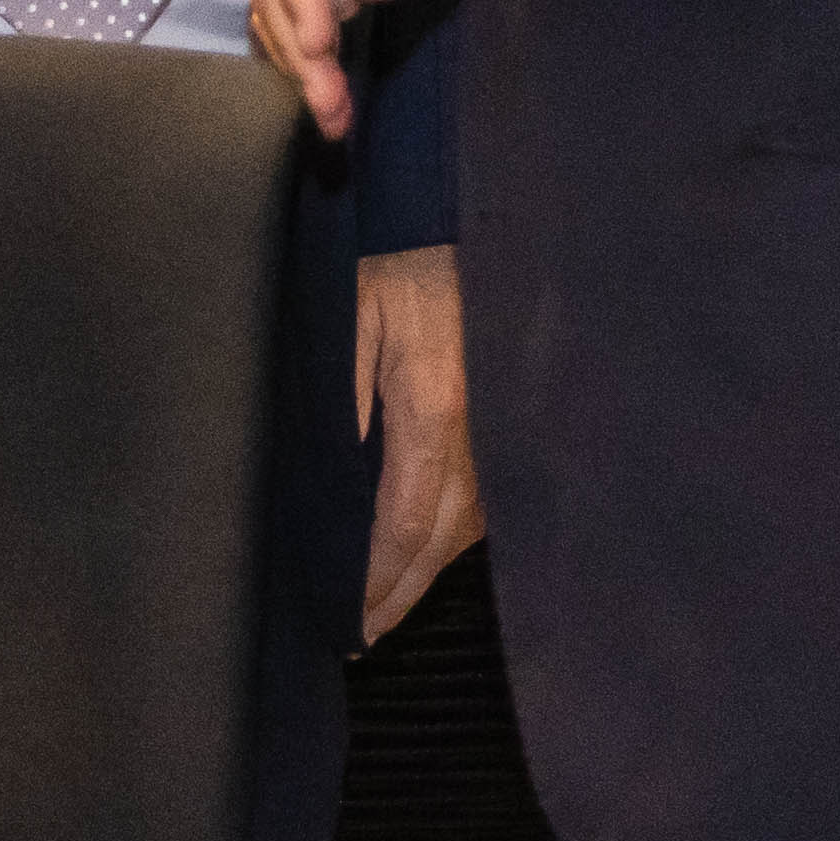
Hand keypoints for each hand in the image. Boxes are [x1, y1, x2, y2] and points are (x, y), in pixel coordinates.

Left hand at [355, 244, 481, 640]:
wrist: (450, 204)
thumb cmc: (385, 253)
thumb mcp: (344, 316)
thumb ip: (340, 403)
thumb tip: (335, 491)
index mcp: (434, 407)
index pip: (404, 525)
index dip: (378, 584)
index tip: (351, 626)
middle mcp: (479, 426)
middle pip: (443, 538)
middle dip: (403, 591)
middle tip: (364, 636)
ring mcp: (499, 419)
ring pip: (471, 521)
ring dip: (430, 566)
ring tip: (389, 603)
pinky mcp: (504, 407)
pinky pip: (485, 490)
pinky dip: (453, 529)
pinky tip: (429, 546)